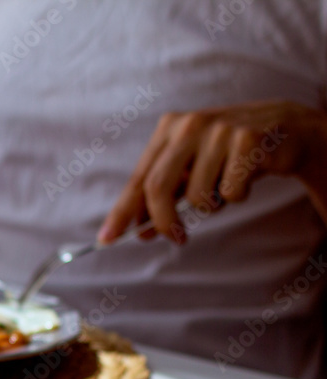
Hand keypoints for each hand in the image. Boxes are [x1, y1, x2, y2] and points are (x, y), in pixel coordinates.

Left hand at [99, 100, 326, 243]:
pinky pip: (230, 192)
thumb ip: (166, 198)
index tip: (107, 239)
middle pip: (157, 188)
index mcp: (168, 129)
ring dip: (212, 206)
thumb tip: (140, 232)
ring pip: (198, 195)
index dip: (122, 212)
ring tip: (225, 188)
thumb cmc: (230, 155)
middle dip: (164, 222)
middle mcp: (188, 125)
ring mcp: (218, 130)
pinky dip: (238, 196)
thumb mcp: (193, 172)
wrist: (286, 130)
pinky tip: (249, 176)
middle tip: (177, 239)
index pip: (138, 179)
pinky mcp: (247, 140)